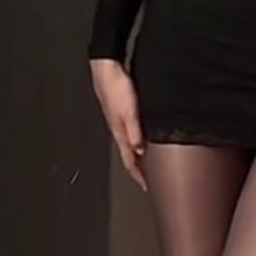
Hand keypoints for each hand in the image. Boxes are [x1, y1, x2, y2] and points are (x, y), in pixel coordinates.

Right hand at [89, 57, 147, 191]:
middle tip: (149, 179)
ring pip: (130, 144)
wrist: (106, 68)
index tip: (146, 187)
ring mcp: (120, 120)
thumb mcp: (128, 111)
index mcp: (120, 133)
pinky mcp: (121, 111)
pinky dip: (138, 140)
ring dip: (139, 155)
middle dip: (139, 169)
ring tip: (148, 163)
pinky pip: (131, 132)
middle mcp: (119, 129)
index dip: (138, 176)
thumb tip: (140, 151)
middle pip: (130, 155)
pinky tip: (143, 137)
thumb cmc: (115, 87)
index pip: (129, 161)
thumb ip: (134, 132)